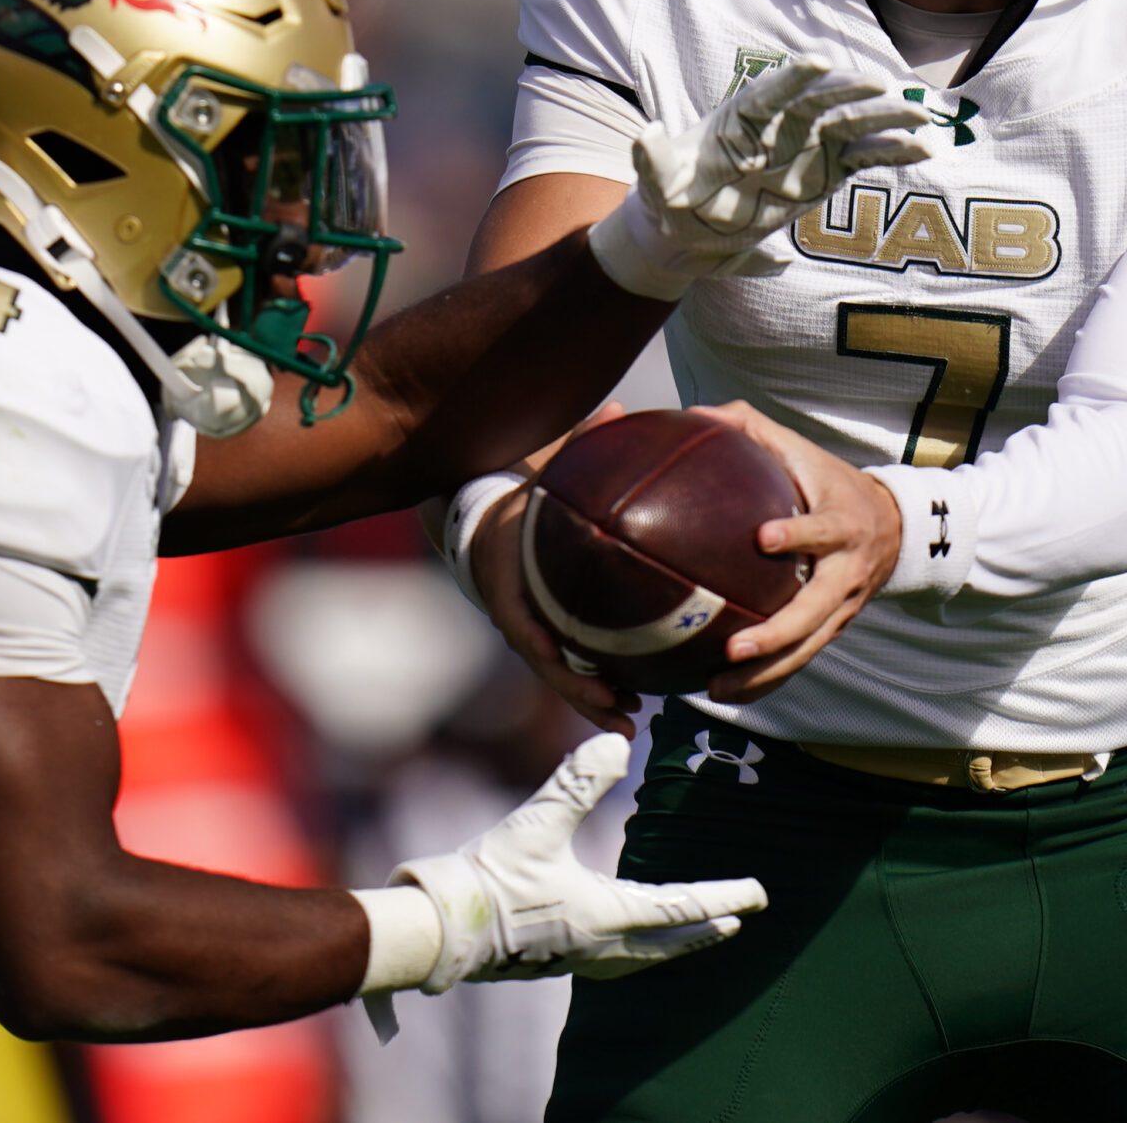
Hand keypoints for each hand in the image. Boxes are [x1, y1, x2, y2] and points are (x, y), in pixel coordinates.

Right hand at [391, 734, 767, 988]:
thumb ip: (579, 780)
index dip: (722, 897)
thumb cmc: (487, 876)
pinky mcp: (550, 959)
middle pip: (667, 943)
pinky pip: (611, 961)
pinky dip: (635, 951)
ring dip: (672, 944)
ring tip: (691, 935)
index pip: (679, 907)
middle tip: (737, 921)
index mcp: (604, 915)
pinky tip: (622, 942)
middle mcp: (597, 945)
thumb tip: (618, 739)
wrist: (437, 929)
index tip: (758, 896)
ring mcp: (573, 957)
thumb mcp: (537, 820)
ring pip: (640, 957)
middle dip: (704, 930)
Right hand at [471, 408, 637, 737]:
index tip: (560, 654)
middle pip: (547, 665)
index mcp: (511, 585)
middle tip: (618, 706)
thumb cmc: (524, 505)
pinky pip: (575, 673)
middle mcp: (521, 619)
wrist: (488, 533)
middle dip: (579, 691)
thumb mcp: (544, 476)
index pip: (520, 619)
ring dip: (593, 703)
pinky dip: (601, 691)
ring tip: (632, 720)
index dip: (538, 640)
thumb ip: (577, 448)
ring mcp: (533, 636)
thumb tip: (616, 407)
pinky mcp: (550, 643)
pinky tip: (638, 704)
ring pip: (562, 680)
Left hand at [588, 57, 929, 299]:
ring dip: (886, 123)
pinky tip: (925, 151)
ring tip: (922, 123)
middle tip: (885, 88)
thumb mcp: (656, 182)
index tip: (820, 61)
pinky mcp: (825, 172)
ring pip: (852, 128)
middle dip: (853, 95)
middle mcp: (779, 125)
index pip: (770, 92)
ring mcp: (806, 147)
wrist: (688, 231)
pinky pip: (864, 158)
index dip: (794, 76)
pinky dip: (892, 154)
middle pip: (821, 103)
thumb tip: (644, 133)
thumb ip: (653, 158)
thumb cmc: (670, 198)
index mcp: (740, 118)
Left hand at [695, 401, 901, 704]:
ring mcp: (842, 607)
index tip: (762, 537)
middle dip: (777, 633)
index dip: (798, 535)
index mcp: (841, 523)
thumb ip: (751, 429)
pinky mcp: (834, 629)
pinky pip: (800, 661)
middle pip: (815, 610)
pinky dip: (766, 682)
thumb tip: (693, 413)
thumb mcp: (801, 450)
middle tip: (734, 647)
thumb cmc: (828, 482)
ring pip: (807, 648)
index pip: (823, 530)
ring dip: (765, 672)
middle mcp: (846, 571)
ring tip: (718, 688)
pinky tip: (725, 694)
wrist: (894, 525)